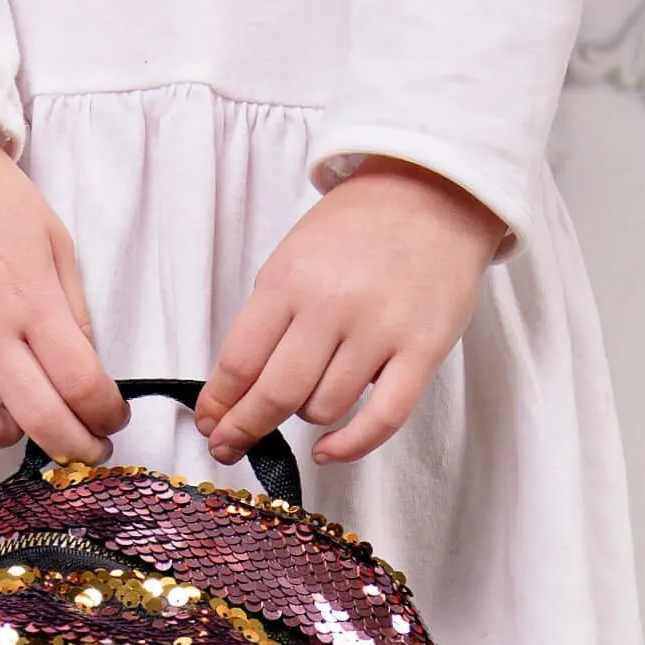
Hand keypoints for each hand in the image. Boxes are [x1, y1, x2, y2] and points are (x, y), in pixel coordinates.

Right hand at [0, 114, 127, 461]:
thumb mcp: (53, 239)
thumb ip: (72, 309)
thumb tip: (87, 368)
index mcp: (33, 300)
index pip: (84, 385)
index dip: (106, 417)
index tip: (111, 420)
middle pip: (40, 419)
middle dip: (75, 447)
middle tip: (84, 447)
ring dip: (3, 438)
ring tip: (13, 420)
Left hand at [196, 159, 506, 466]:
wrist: (435, 193)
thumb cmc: (357, 230)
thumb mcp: (294, 257)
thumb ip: (267, 319)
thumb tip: (234, 390)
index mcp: (290, 278)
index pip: (240, 361)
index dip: (219, 404)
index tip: (209, 424)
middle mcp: (332, 304)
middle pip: (275, 394)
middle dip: (244, 429)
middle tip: (229, 446)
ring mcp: (380, 329)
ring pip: (324, 408)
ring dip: (307, 416)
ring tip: (309, 399)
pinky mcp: (422, 350)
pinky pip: (382, 419)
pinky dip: (350, 446)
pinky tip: (327, 450)